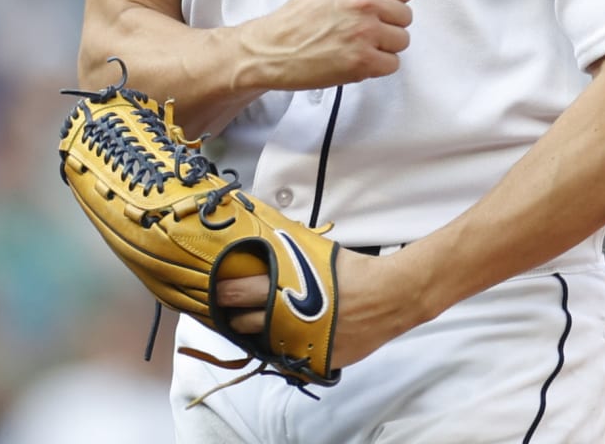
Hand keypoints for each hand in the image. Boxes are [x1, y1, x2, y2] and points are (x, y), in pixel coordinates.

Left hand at [214, 248, 415, 369]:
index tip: (215, 289)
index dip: (222, 291)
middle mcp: (287, 321)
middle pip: (243, 322)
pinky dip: (282, 349)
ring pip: (262, 345)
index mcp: (282, 290)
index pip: (236, 293)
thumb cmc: (352, 271)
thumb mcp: (313, 253)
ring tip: (251, 324)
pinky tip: (280, 339)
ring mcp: (300, 345)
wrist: (389, 297)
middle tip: (229, 308)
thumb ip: (285, 253)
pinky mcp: (316, 361)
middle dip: (232, 315)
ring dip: (254, 334)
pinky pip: (289, 360)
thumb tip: (262, 242)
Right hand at [237, 0, 412, 89]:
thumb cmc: (302, 9)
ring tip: (357, 42)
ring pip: (402, 40)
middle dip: (387, 23)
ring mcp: (364, 33)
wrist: (276, 46)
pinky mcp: (362, 62)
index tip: (371, 7)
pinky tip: (356, 57)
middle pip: (405, 16)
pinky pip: (392, 64)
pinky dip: (377, 65)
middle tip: (359, 26)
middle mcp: (364, 2)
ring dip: (383, 45)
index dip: (389, 0)